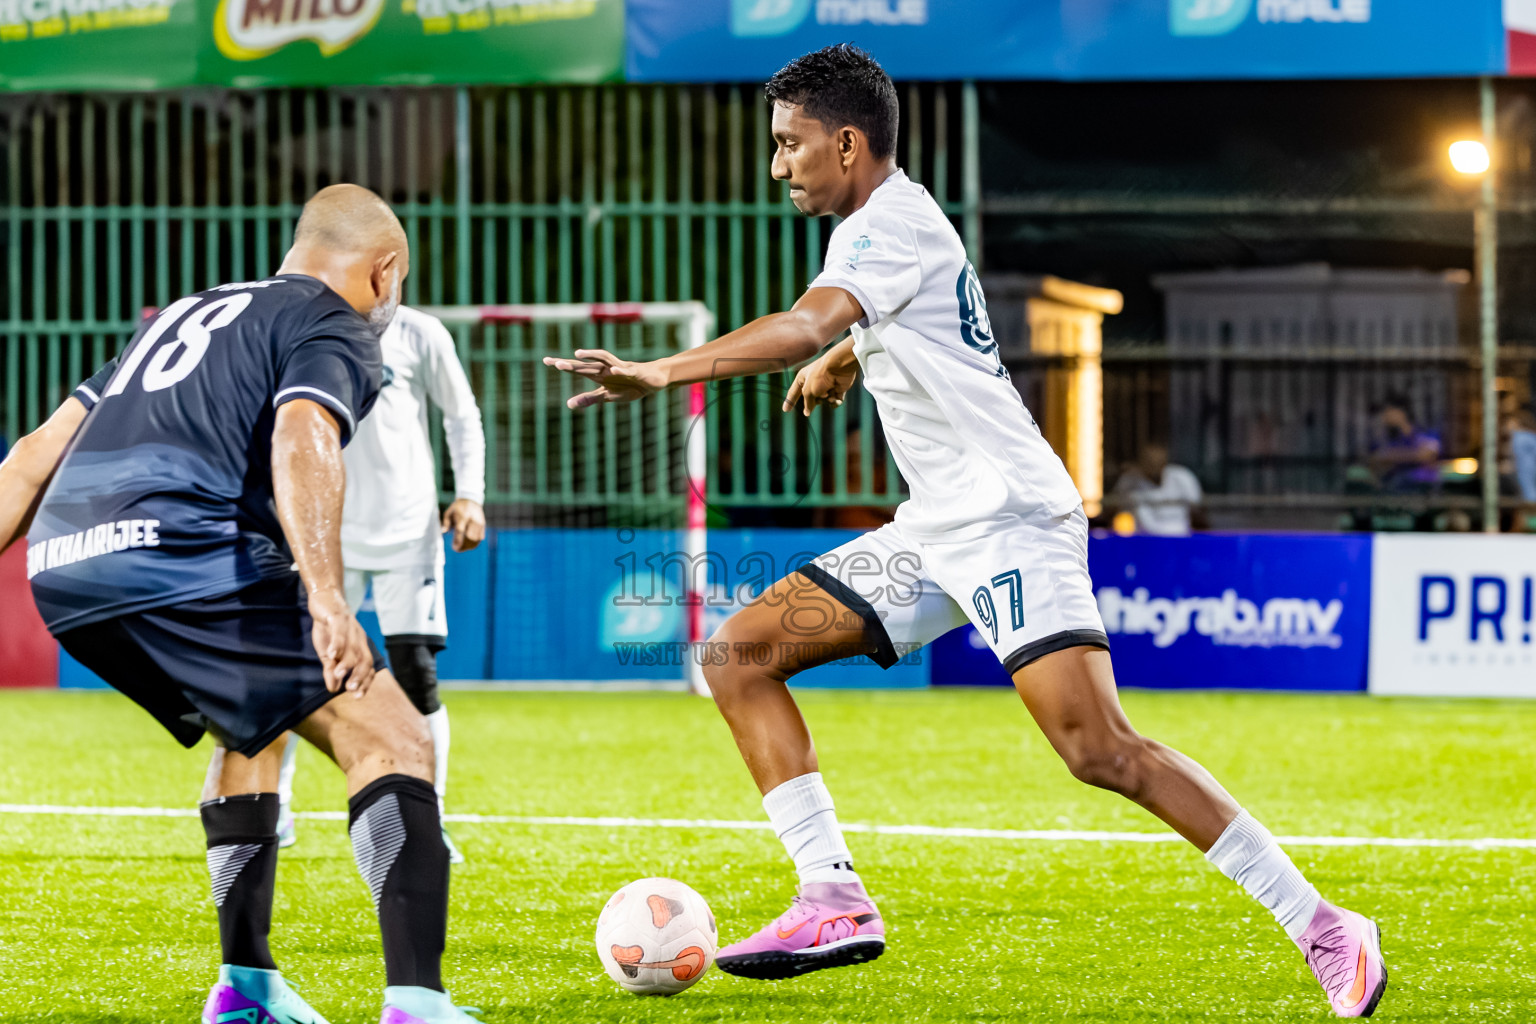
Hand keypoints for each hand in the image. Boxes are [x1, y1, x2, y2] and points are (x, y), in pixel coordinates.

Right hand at [308, 592, 375, 697]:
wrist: (325, 598)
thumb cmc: (328, 628)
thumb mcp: (327, 651)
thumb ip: (330, 669)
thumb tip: (333, 689)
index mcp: (359, 647)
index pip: (368, 667)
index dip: (365, 681)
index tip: (358, 696)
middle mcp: (358, 638)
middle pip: (365, 659)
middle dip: (360, 675)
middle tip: (352, 690)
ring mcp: (350, 627)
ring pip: (352, 647)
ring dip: (346, 661)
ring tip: (339, 674)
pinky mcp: (337, 617)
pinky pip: (340, 631)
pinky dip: (337, 643)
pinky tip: (331, 654)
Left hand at [441, 498, 485, 552]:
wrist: (471, 500)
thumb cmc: (457, 507)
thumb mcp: (449, 512)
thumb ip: (446, 522)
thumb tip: (443, 532)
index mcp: (463, 516)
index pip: (461, 531)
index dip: (458, 541)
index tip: (455, 548)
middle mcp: (473, 520)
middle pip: (470, 537)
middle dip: (464, 545)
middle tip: (458, 548)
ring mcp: (479, 522)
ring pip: (476, 539)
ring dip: (470, 545)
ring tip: (463, 547)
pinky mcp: (483, 524)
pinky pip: (480, 537)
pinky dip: (475, 542)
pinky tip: (469, 543)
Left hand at [542, 349, 668, 408]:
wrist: (653, 380)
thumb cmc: (629, 386)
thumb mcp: (607, 396)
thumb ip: (589, 399)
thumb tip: (568, 404)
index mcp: (598, 376)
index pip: (577, 369)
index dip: (563, 365)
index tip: (545, 360)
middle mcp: (605, 369)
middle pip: (586, 365)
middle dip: (571, 364)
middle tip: (554, 363)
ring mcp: (618, 369)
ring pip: (602, 361)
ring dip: (590, 357)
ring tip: (576, 355)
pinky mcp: (633, 372)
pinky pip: (624, 371)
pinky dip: (618, 370)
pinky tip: (611, 371)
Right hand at [783, 353, 858, 416]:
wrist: (839, 367)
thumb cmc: (820, 376)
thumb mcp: (808, 391)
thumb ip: (807, 403)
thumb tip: (807, 413)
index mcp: (803, 378)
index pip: (794, 392)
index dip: (790, 401)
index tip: (785, 410)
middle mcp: (814, 381)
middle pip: (811, 399)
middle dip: (815, 400)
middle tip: (819, 393)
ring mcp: (826, 385)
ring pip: (823, 401)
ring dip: (825, 399)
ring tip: (828, 393)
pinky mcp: (837, 388)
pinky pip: (834, 401)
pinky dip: (835, 401)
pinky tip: (835, 397)